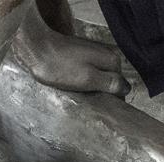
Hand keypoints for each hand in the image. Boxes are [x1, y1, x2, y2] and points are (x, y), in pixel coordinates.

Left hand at [12, 0, 129, 94]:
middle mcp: (107, 54)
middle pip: (110, 83)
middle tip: (87, 105)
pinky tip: (72, 88)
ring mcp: (94, 54)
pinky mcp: (81, 56)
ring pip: (98, 79)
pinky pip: (87, 74)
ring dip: (90, 90)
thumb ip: (109, 84)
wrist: (36, 49)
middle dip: (101, 95)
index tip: (100, 112)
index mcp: (112, 60)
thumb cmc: (59, 66)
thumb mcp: (88, 78)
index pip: (121, 88)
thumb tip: (127, 90)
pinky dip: (81, 83)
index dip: (111, 102)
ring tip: (78, 97)